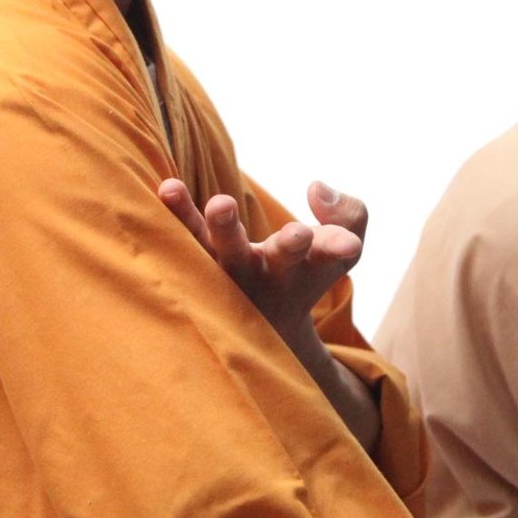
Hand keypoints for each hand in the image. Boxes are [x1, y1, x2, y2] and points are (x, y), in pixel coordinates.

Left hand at [158, 177, 364, 345]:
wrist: (260, 329)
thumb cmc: (304, 272)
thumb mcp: (340, 250)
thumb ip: (349, 215)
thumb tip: (315, 187)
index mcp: (309, 268)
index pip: (331, 255)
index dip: (340, 246)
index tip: (348, 244)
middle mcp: (271, 274)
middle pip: (281, 258)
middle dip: (290, 245)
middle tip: (298, 234)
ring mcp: (231, 273)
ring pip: (227, 251)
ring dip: (224, 229)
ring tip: (221, 204)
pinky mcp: (196, 265)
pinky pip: (185, 239)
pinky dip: (177, 215)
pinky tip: (167, 188)